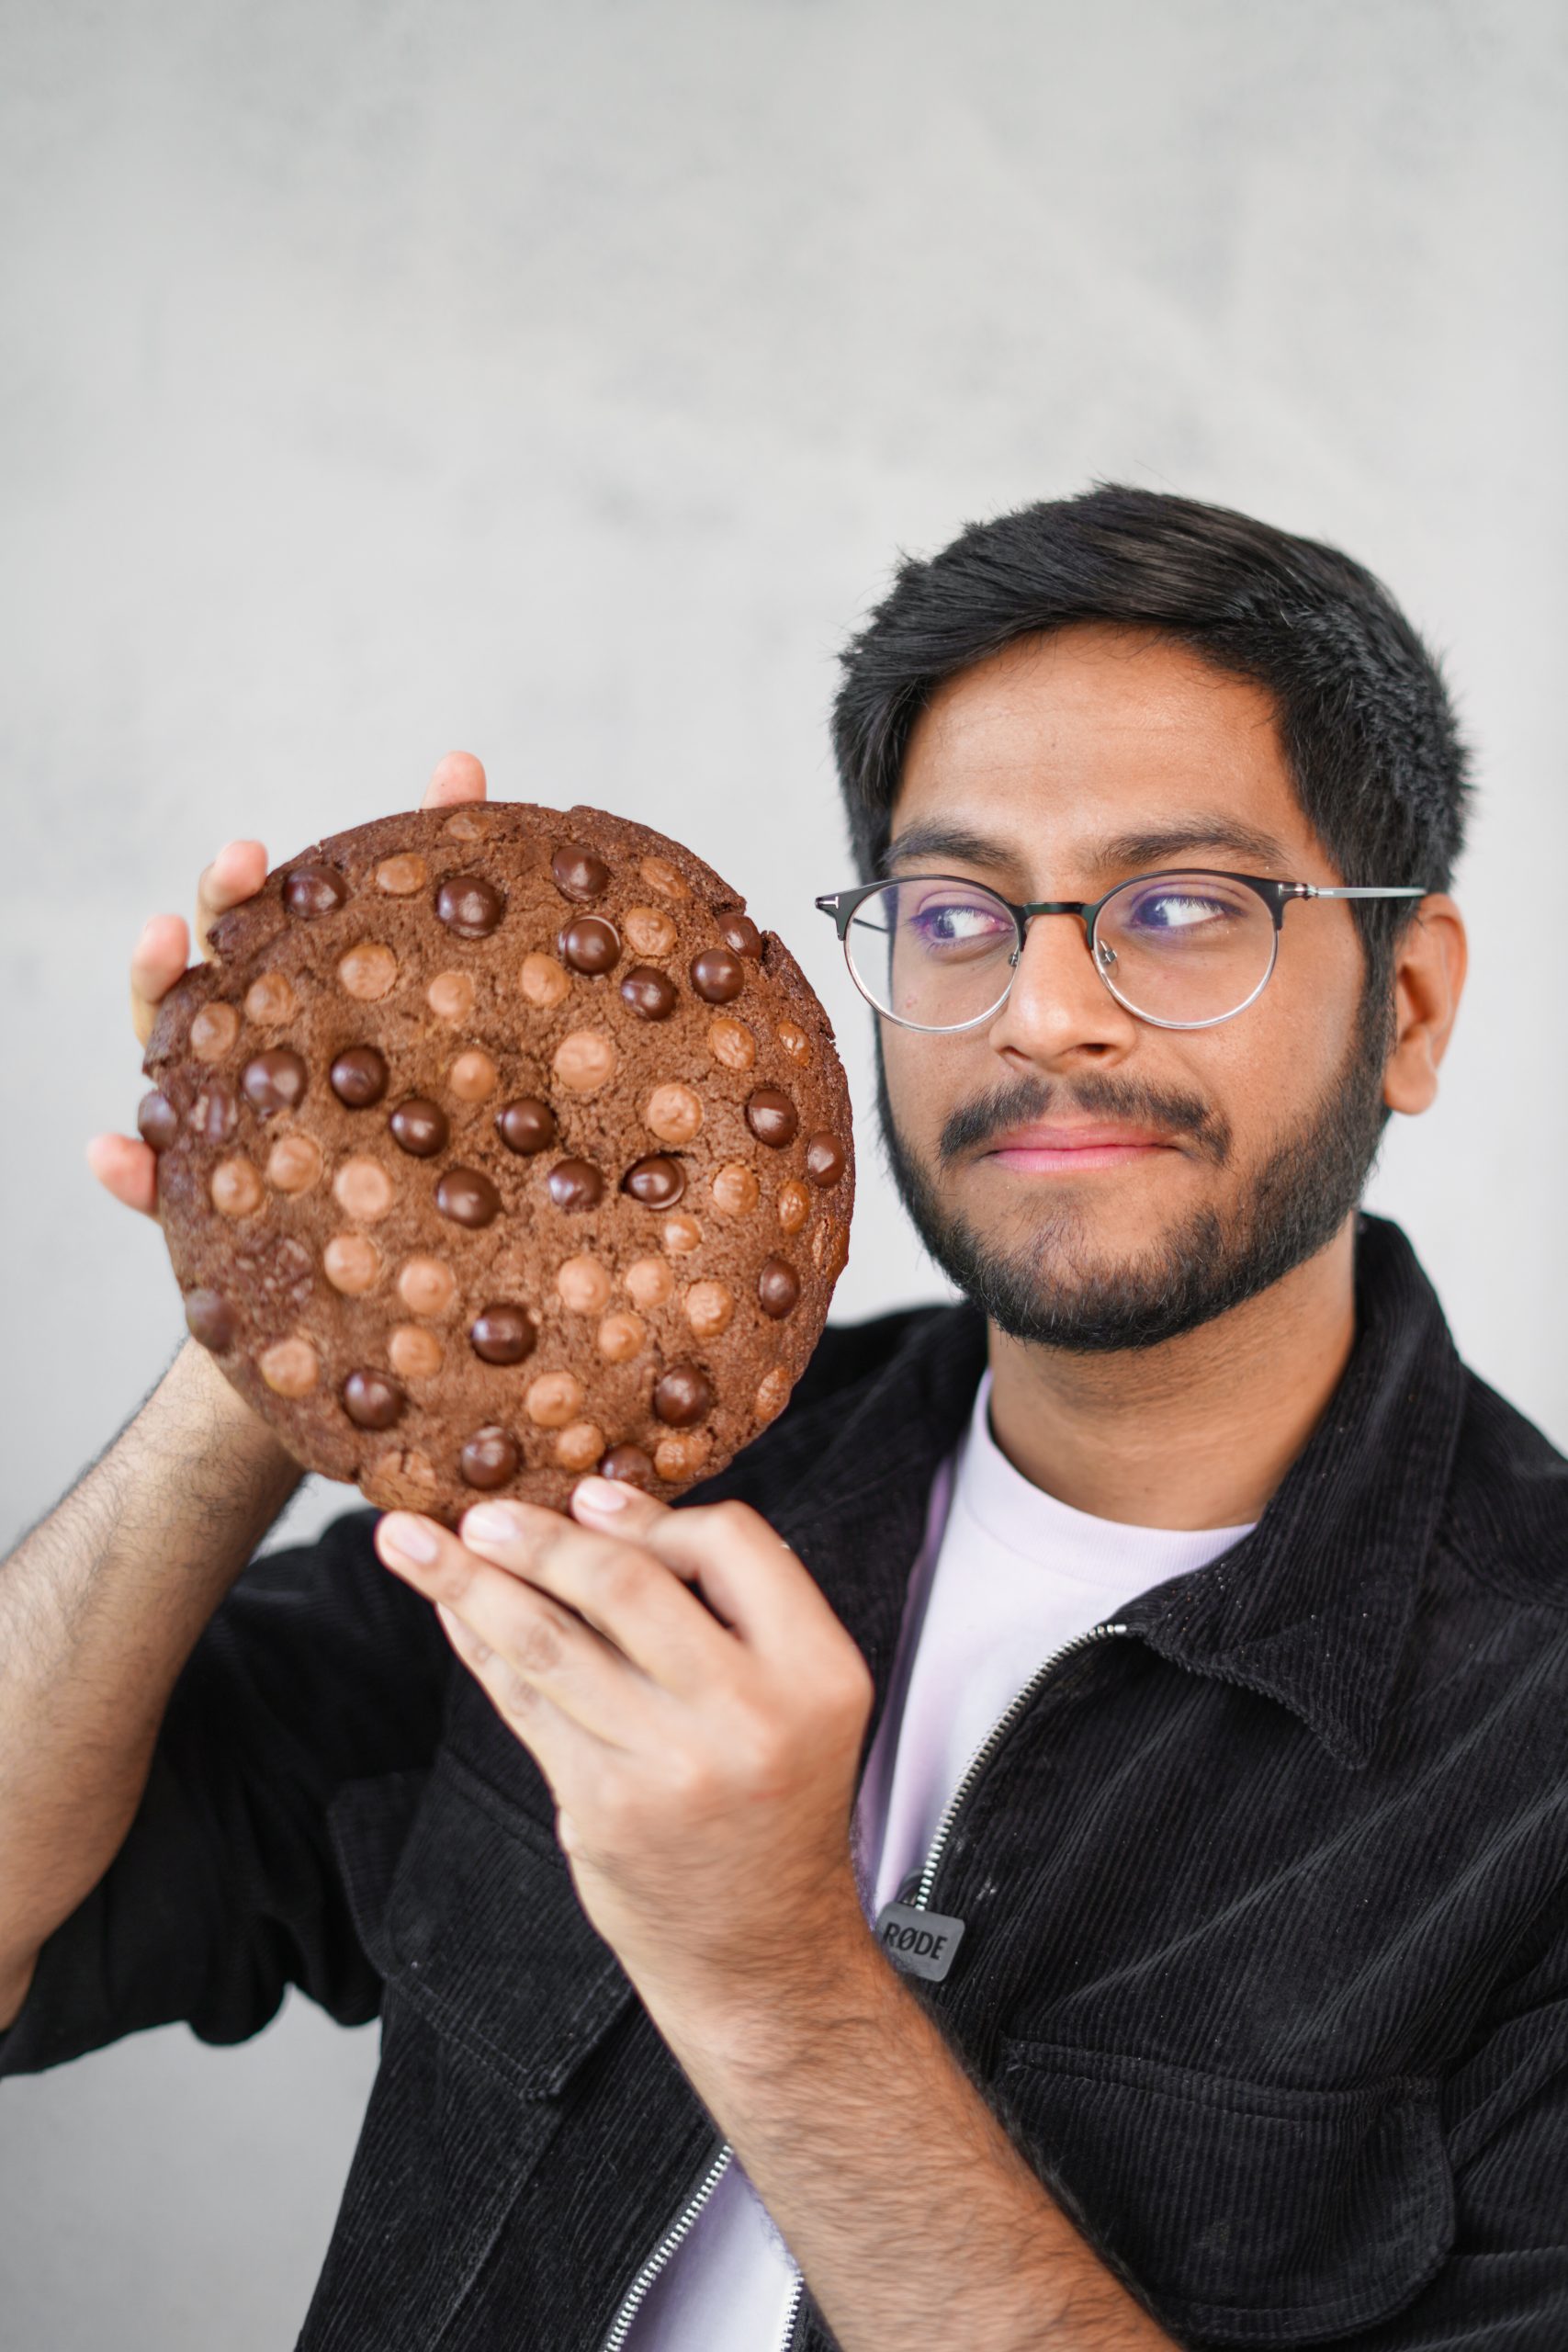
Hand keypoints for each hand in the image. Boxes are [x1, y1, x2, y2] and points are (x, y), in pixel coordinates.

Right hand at [85, 750, 489, 1216]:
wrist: (437, 1227)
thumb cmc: (429, 1085)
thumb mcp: (448, 978)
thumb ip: (444, 872)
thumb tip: (460, 759)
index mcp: (285, 1000)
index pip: (246, 934)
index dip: (234, 888)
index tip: (251, 847)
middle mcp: (243, 1054)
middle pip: (196, 984)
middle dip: (195, 931)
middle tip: (224, 880)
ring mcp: (225, 1127)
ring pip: (165, 1069)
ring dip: (151, 1014)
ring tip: (157, 960)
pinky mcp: (224, 1211)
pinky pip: (162, 1196)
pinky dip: (127, 1172)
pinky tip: (109, 1152)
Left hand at [374, 1480, 875, 2020]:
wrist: (761, 1953)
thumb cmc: (773, 1809)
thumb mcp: (803, 1700)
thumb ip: (733, 1614)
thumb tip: (609, 1516)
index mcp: (816, 1671)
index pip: (734, 1544)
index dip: (658, 1516)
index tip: (592, 1499)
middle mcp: (748, 1714)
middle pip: (624, 1585)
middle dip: (538, 1538)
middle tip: (482, 1511)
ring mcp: (669, 1765)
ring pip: (551, 1642)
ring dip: (471, 1583)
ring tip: (415, 1543)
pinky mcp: (602, 1807)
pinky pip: (525, 1704)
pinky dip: (480, 1648)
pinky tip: (451, 1614)